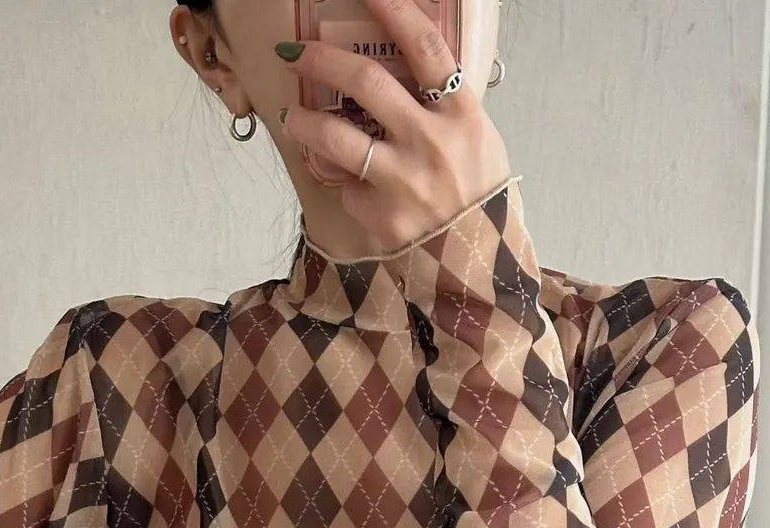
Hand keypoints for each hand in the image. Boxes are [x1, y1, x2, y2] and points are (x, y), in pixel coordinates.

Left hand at [277, 0, 512, 245]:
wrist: (477, 262)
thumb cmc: (477, 194)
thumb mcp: (476, 139)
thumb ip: (441, 106)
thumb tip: (401, 70)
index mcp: (460, 114)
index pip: (425, 47)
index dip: (393, 10)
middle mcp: (431, 142)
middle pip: (367, 81)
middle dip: (322, 60)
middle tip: (295, 54)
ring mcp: (404, 181)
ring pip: (337, 138)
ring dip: (305, 122)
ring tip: (292, 117)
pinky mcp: (382, 217)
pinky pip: (349, 189)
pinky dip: (347, 185)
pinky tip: (353, 189)